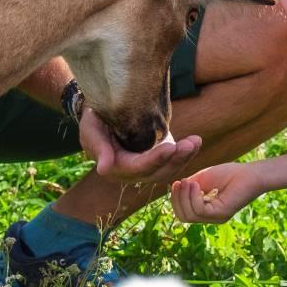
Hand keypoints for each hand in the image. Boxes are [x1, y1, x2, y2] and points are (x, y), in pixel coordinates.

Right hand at [79, 107, 199, 184]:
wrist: (102, 115)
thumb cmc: (94, 120)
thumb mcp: (91, 129)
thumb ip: (98, 148)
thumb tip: (103, 170)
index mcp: (117, 167)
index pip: (138, 167)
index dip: (155, 159)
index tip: (170, 147)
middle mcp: (134, 172)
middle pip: (158, 172)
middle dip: (176, 159)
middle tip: (190, 144)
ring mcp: (148, 166)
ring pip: (169, 169)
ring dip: (184, 157)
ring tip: (195, 142)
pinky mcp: (158, 158)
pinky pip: (173, 161)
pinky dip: (186, 153)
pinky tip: (196, 142)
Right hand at [169, 162, 265, 223]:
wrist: (250, 173)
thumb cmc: (229, 174)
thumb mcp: (202, 179)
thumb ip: (189, 187)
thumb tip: (175, 190)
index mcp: (206, 211)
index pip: (183, 214)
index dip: (175, 199)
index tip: (176, 183)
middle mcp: (210, 218)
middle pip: (183, 217)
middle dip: (177, 199)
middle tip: (180, 182)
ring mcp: (216, 217)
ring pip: (189, 215)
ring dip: (184, 196)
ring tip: (189, 182)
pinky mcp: (221, 213)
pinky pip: (199, 210)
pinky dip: (193, 196)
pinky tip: (196, 185)